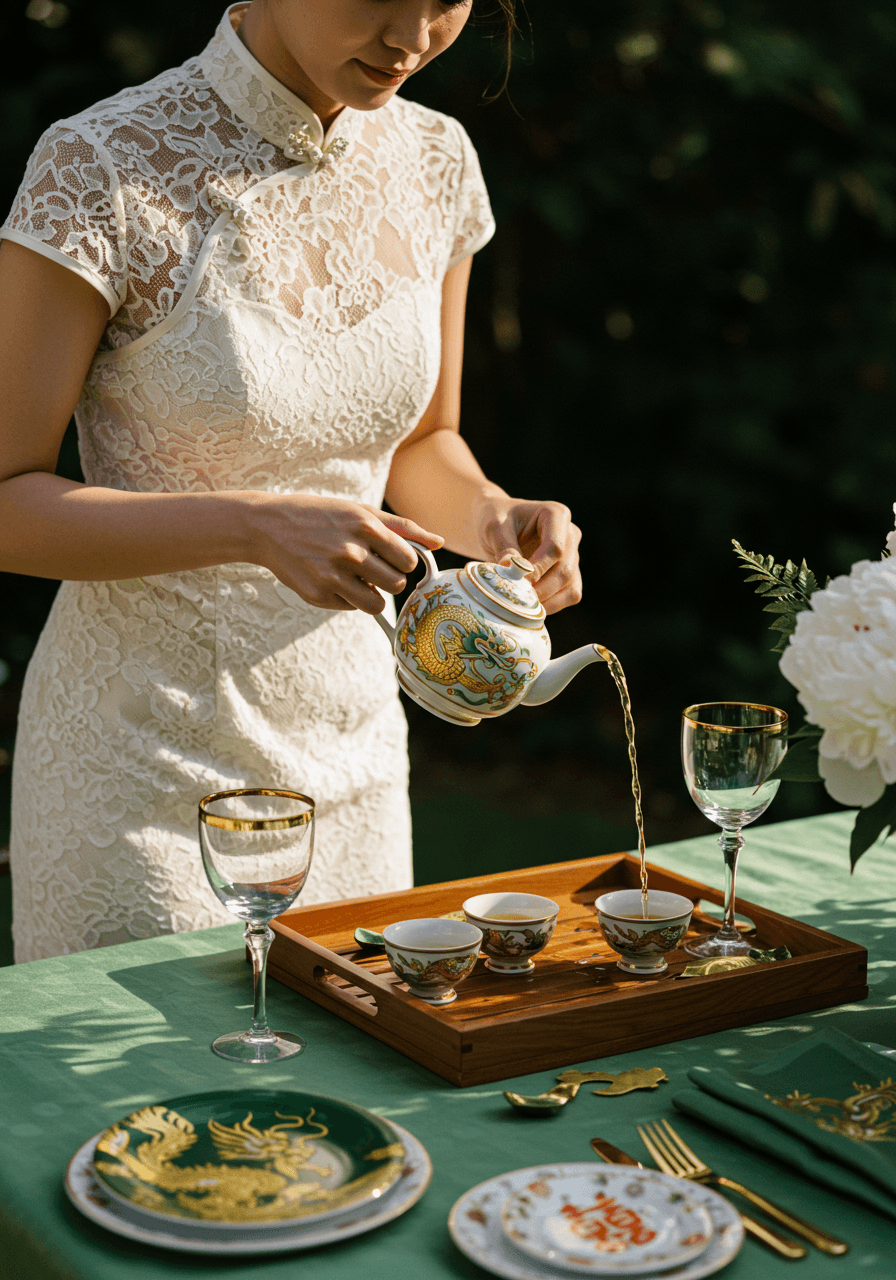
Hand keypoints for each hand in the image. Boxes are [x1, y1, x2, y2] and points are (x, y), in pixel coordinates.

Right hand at [249, 493, 442, 612]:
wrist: (268, 526)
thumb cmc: (320, 516)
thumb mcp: (359, 511)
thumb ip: (402, 527)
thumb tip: (439, 542)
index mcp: (365, 526)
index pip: (409, 560)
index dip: (402, 562)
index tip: (388, 557)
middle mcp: (350, 552)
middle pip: (397, 585)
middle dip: (388, 579)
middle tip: (369, 567)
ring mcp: (332, 576)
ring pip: (377, 604)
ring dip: (372, 595)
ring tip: (355, 579)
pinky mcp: (317, 594)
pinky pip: (351, 608)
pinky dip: (347, 598)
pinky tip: (331, 579)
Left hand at [477, 496, 581, 614]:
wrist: (499, 528)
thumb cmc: (497, 521)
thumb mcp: (494, 526)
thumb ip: (504, 545)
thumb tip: (511, 568)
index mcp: (556, 515)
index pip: (555, 548)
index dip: (539, 569)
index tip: (518, 582)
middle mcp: (570, 534)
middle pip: (565, 569)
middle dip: (541, 589)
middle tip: (516, 599)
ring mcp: (573, 555)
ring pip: (571, 586)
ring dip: (547, 600)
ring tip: (521, 605)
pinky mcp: (571, 574)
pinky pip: (570, 595)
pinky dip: (553, 605)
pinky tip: (532, 606)